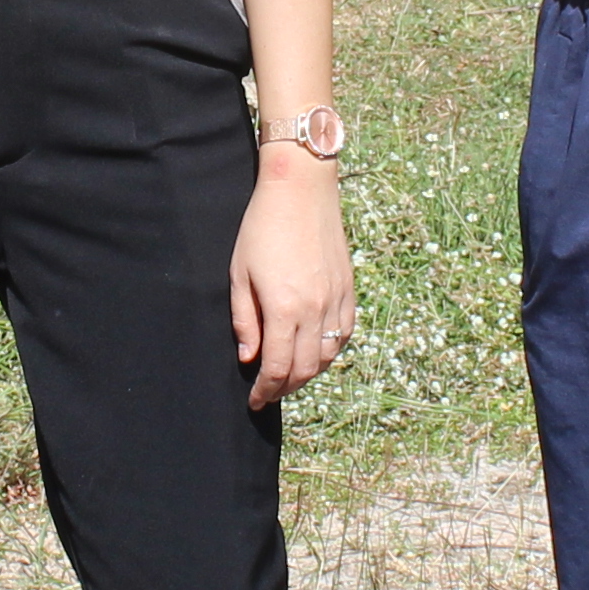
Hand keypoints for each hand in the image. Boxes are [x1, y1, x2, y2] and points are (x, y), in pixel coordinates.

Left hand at [227, 153, 354, 411]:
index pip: (278, 368)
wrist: (301, 190)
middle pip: (306, 369)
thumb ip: (245, 320)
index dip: (265, 390)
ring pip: (328, 356)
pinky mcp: (348, 288)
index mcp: (285, 308)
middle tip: (269, 392)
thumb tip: (249, 358)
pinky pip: (344, 334)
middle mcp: (316, 309)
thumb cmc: (262, 228)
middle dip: (285, 388)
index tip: (255, 400)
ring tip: (290, 376)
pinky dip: (330, 352)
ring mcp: (336, 300)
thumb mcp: (239, 274)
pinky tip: (316, 352)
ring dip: (309, 374)